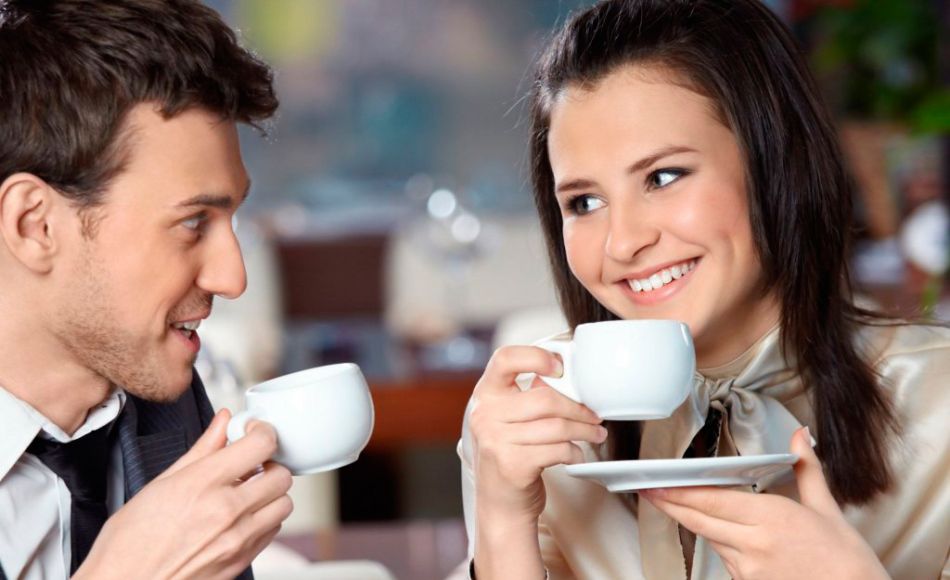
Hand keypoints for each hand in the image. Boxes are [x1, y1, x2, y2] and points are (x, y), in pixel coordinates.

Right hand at [74, 409, 293, 579]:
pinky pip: (273, 531)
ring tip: (248, 491)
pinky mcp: (241, 561)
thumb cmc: (129, 544)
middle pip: (281, 474)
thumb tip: (222, 424)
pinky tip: (242, 516)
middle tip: (252, 463)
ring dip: (271, 493)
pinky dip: (265, 519)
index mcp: (203, 484)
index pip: (261, 444)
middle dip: (269, 463)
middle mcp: (226, 511)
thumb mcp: (159, 484)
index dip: (262, 431)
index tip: (253, 431)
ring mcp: (237, 539)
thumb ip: (201, 449)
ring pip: (284, 503)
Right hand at [470, 345, 605, 579]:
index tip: (559, 367)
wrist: (499, 504)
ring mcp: (496, 440)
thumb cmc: (511, 454)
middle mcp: (486, 414)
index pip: (505, 358)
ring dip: (584, 431)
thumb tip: (570, 381)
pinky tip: (575, 454)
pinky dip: (574, 452)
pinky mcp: (512, 465)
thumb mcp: (509, 420)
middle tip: (594, 415)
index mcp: (486, 394)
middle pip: (545, 398)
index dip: (536, 356)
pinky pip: (558, 450)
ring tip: (595, 434)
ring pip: (557, 426)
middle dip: (579, 408)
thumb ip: (528, 397)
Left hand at [640, 428, 889, 579]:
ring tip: (672, 504)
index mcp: (772, 519)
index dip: (679, 492)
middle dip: (670, 505)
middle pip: (700, 521)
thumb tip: (800, 436)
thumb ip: (807, 468)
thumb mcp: (828, 509)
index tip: (656, 483)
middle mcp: (754, 545)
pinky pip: (725, 560)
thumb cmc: (846, 558)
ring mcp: (749, 570)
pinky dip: (719, 544)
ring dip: (694, 522)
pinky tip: (716, 532)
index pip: (712, 501)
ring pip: (710, 539)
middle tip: (647, 490)